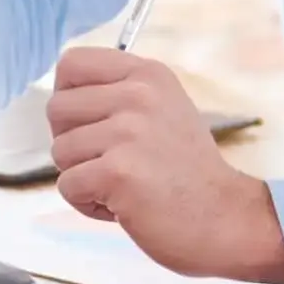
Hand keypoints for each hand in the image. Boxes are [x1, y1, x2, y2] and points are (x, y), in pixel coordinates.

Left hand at [48, 47, 283, 283]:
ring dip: (83, 177)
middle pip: (57, 109)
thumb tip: (62, 96)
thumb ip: (118, 95)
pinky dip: (88, 205)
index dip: (68, 98)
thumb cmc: (187, 174)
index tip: (90, 125)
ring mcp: (128, 132)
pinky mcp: (118, 172)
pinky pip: (68, 186)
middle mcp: (138, 95)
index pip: (72, 63)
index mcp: (148, 75)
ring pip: (60, 151)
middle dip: (71, 142)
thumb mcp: (162, 111)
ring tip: (123, 186)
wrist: (227, 219)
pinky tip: (124, 206)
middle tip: (109, 163)